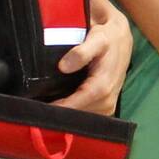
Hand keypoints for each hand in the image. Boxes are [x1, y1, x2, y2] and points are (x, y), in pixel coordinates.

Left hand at [49, 0, 132, 115]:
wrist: (121, 39)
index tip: (38, 109)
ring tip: (46, 107)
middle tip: (37, 107)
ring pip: (80, 119)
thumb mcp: (97, 39)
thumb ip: (81, 52)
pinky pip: (86, 116)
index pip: (75, 107)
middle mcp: (107, 101)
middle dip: (58, 115)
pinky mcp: (105, 107)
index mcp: (102, 87)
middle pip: (77, 117)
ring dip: (65, 116)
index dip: (56, 110)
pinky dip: (73, 113)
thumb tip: (63, 67)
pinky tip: (60, 106)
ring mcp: (107, 106)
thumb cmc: (108, 39)